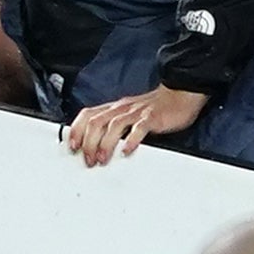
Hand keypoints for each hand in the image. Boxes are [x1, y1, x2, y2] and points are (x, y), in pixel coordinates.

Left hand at [63, 81, 209, 163]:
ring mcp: (137, 112)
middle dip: (88, 142)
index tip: (72, 146)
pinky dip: (131, 139)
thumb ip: (115, 125)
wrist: (180, 93)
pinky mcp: (152, 117)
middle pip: (97, 122)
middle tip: (88, 160)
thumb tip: (98, 144)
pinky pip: (139, 127)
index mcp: (115, 107)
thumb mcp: (129, 114)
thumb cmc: (155, 108)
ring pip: (114, 125)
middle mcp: (122, 108)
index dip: (77, 130)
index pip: (88, 115)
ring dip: (105, 143)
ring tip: (102, 159)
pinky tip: (127, 150)